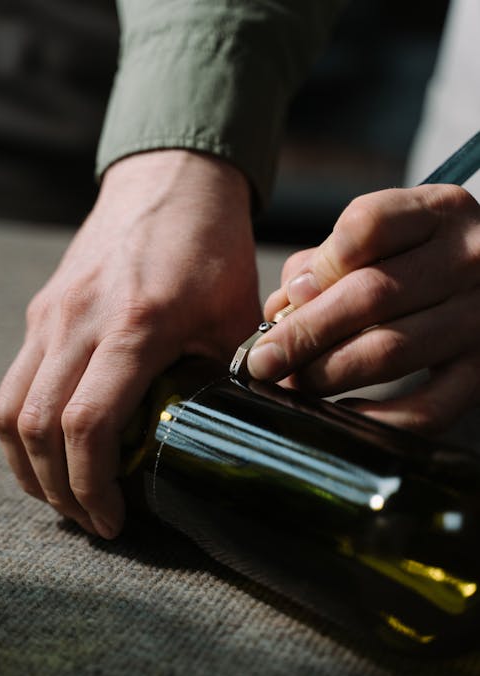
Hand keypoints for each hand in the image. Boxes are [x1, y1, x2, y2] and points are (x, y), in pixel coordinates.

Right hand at [0, 150, 260, 537]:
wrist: (170, 179)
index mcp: (136, 326)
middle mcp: (78, 322)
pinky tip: (53, 444)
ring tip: (63, 492)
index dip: (92, 487)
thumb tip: (230, 433)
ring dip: (28, 464)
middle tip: (92, 518)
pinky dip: (25, 425)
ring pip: (9, 409)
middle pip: (35, 428)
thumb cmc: (211, 245)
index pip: (87, 426)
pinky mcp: (43, 310)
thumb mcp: (236, 315)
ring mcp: (51, 314)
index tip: (114, 520)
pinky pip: (16, 381)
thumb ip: (228, 377)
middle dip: (58, 489)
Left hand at [248, 185, 479, 433]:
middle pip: (371, 296)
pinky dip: (376, 419)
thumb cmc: (413, 260)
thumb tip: (284, 310)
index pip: (367, 225)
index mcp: (440, 211)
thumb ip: (323, 263)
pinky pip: (428, 409)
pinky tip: (341, 414)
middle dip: (303, 335)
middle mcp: (469, 259)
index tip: (290, 299)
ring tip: (292, 384)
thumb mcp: (378, 238)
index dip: (318, 266)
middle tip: (262, 362)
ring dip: (327, 374)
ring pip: (390, 350)